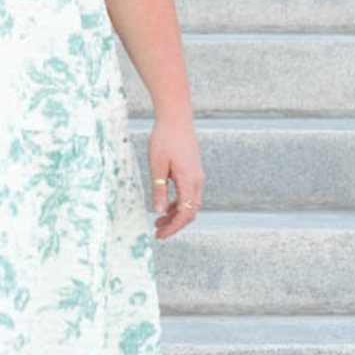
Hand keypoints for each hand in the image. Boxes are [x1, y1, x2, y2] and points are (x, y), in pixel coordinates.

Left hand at [149, 114, 203, 239]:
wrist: (176, 118)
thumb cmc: (164, 139)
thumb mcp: (157, 166)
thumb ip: (159, 190)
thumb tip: (159, 212)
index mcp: (189, 181)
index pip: (185, 214)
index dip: (173, 228)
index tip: (159, 235)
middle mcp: (198, 181)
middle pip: (190, 212)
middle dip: (174, 225)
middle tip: (157, 231)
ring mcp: (198, 176)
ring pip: (190, 204)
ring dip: (176, 215)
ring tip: (158, 220)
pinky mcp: (194, 172)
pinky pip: (189, 194)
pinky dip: (178, 204)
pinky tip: (165, 204)